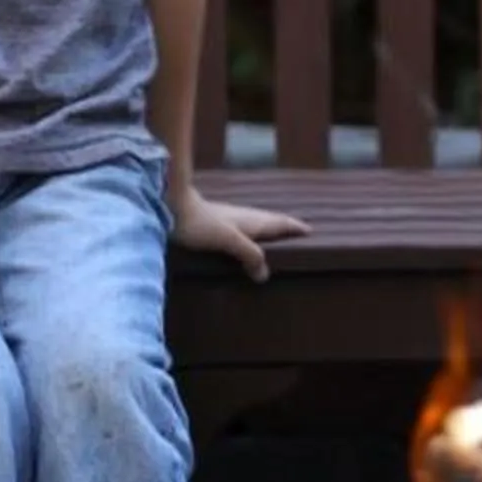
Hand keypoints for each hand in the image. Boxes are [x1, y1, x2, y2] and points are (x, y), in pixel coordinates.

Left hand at [172, 185, 311, 281]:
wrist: (171, 206)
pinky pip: (243, 228)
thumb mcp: (228, 240)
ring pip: (256, 223)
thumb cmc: (199, 223)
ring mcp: (229, 218)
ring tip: (275, 237)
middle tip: (298, 232)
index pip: (279, 223)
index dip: (294, 227)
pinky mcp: (216, 223)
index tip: (310, 230)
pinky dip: (251, 233)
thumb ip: (248, 254)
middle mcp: (243, 217)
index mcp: (251, 221)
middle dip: (285, 226)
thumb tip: (265, 275)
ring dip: (268, 229)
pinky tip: (243, 239)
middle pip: (270, 221)